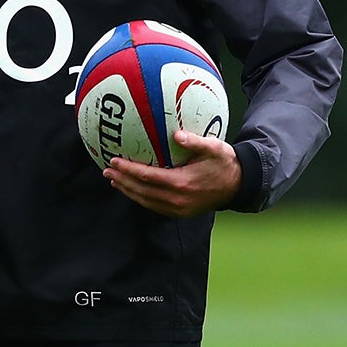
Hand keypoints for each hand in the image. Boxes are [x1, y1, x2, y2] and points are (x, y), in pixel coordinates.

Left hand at [106, 130, 239, 216]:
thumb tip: (177, 134)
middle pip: (141, 191)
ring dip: (127, 190)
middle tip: (106, 171)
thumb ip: (196, 142)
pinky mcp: (180, 213)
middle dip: (121, 180)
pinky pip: (153, 206)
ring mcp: (178, 208)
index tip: (114, 161)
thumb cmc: (225, 163)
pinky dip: (140, 198)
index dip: (128, 169)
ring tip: (113, 180)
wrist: (240, 185)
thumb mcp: (215, 149)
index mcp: (182, 183)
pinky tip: (132, 190)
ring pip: (145, 201)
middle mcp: (177, 199)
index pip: (147, 177)